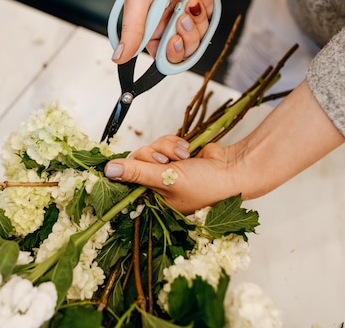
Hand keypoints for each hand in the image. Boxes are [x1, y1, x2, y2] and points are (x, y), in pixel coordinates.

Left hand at [104, 81, 344, 215]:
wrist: (235, 169)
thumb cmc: (205, 185)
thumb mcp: (167, 179)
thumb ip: (137, 172)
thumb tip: (108, 170)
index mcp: (153, 200)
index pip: (126, 183)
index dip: (125, 170)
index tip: (124, 162)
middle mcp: (156, 186)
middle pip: (135, 161)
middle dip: (151, 155)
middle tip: (165, 160)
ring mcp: (166, 170)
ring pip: (150, 149)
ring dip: (166, 147)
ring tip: (183, 156)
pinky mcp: (175, 156)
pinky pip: (163, 143)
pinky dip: (174, 143)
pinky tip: (188, 151)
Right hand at [111, 0, 226, 65]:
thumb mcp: (137, 1)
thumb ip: (131, 32)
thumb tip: (118, 58)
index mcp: (149, 28)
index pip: (161, 56)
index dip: (170, 54)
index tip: (173, 42)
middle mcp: (168, 25)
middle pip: (183, 52)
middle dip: (187, 38)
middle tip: (183, 18)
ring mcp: (187, 17)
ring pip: (199, 39)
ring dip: (197, 20)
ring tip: (190, 0)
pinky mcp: (204, 8)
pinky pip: (210, 21)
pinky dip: (207, 7)